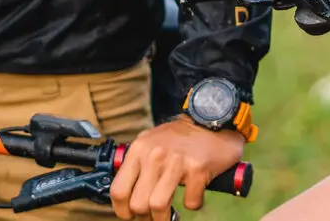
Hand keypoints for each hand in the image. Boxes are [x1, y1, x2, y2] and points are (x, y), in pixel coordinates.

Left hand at [110, 118, 245, 218]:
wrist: (210, 119)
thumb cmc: (179, 136)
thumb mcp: (150, 142)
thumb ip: (137, 165)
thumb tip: (126, 197)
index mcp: (139, 150)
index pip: (119, 190)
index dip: (122, 210)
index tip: (130, 216)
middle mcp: (154, 155)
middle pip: (138, 203)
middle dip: (144, 217)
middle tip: (152, 217)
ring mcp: (176, 161)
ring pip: (158, 205)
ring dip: (163, 218)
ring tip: (168, 216)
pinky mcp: (198, 168)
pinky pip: (190, 201)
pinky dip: (193, 203)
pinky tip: (194, 194)